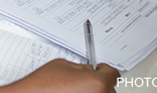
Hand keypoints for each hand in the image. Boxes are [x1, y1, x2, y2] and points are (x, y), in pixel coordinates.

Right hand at [5, 59, 119, 92]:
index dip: (105, 69)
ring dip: (93, 92)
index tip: (100, 69)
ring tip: (77, 90)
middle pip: (109, 88)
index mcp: (97, 83)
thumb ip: (81, 67)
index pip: (113, 74)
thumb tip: (89, 70)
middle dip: (99, 82)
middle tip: (85, 80)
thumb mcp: (63, 65)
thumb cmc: (43, 86)